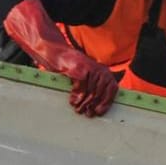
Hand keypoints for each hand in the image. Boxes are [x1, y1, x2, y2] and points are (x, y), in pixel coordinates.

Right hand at [4, 0, 117, 115]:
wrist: (54, 50)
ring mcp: (90, 67)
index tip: (100, 112)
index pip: (112, 88)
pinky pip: (82, 86)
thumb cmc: (67, 66)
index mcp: (102, 70)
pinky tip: (72, 101)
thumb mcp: (82, 77)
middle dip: (95, 104)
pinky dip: (77, 95)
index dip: (107, 102)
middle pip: (103, 91)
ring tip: (78, 109)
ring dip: (85, 103)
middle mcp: (99, 68)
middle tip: (88, 114)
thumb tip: (94, 104)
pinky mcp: (80, 68)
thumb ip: (90, 87)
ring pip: (92, 91)